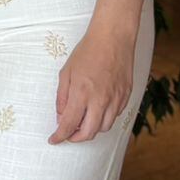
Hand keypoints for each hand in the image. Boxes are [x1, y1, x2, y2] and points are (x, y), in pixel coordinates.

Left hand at [50, 24, 136, 143]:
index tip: (54, 140)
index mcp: (81, 93)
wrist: (113, 38)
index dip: (60, 136)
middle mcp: (100, 100)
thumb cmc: (87, 52)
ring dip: (92, 129)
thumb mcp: (66, 73)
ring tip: (82, 121)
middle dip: (76, 138)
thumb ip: (62, 97)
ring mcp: (116, 99)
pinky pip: (115, 116)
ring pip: (104, 127)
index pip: (69, 124)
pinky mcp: (126, 96)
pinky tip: (97, 110)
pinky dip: (104, 118)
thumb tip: (61, 117)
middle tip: (68, 134)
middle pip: (89, 133)